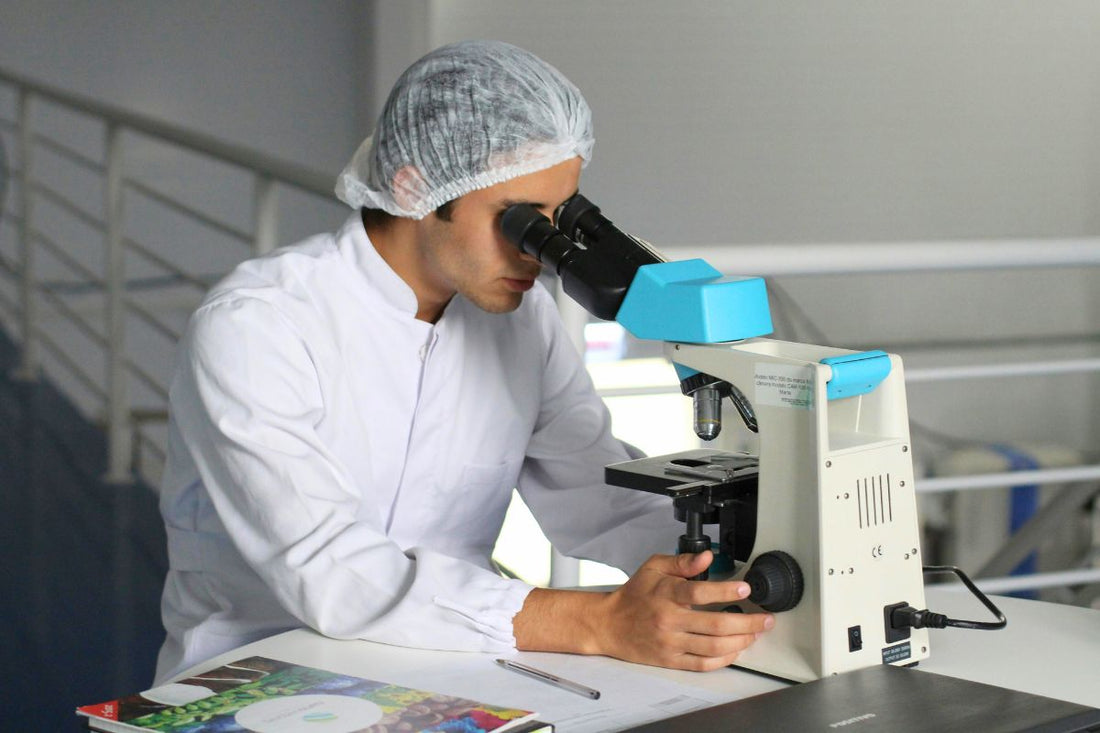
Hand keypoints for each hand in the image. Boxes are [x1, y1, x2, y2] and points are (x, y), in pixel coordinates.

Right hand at [514, 551, 773, 671]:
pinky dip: (724, 659)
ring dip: (741, 641)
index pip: (699, 593)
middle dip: (747, 622)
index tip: (745, 588)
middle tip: (765, 619)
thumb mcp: (654, 567)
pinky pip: (703, 664)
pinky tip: (736, 650)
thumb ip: (683, 562)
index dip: (725, 590)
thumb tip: (707, 558)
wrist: (609, 625)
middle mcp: (669, 620)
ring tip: (755, 634)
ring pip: (713, 647)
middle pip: (715, 625)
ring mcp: (670, 643)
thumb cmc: (634, 595)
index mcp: (666, 594)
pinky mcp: (670, 660)